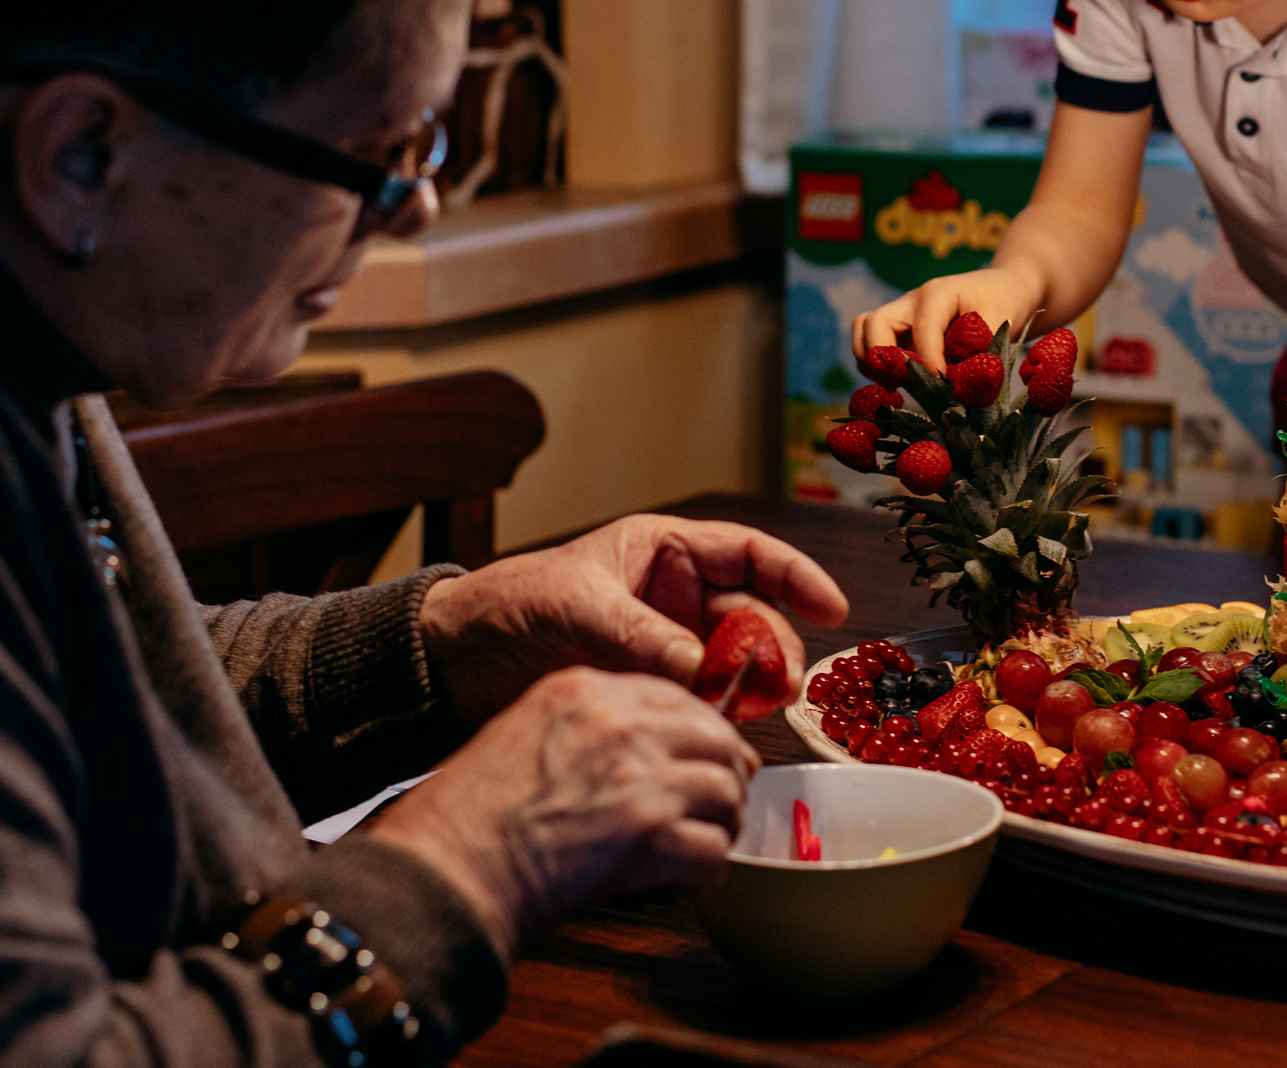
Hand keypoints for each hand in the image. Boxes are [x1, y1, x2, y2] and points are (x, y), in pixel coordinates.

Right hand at [362, 667, 755, 956]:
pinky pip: (711, 851)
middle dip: (724, 774)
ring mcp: (641, 778)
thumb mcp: (525, 730)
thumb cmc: (469, 811)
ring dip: (720, 824)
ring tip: (703, 843)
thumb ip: (588, 728)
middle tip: (718, 803)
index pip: (678, 697)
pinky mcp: (650, 836)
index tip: (703, 754)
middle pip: (716, 739)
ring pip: (724, 792)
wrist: (451, 865)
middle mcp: (622, 726)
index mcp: (588, 691)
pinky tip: (683, 879)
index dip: (700, 731)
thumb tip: (643, 751)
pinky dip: (704, 872)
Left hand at [417, 514, 848, 723]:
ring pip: (731, 665)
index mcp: (662, 551)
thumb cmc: (507, 606)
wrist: (453, 661)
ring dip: (745, 689)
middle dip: (771, 649)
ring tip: (744, 715)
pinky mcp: (648, 689)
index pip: (750, 553)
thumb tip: (703, 670)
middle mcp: (673, 596)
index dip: (797, 578)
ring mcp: (663, 644)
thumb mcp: (578, 608)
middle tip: (776, 686)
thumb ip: (642, 636)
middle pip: (752, 617)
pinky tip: (716, 735)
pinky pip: (699, 700)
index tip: (833, 610)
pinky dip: (713, 716)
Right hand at [849, 261, 1047, 380]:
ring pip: (863, 330)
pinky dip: (876, 366)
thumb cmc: (1004, 301)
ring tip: (895, 384)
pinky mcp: (900, 330)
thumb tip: (959, 389)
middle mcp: (911, 301)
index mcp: (938, 293)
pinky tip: (899, 385)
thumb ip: (981, 353)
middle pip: (873, 323)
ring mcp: (902, 315)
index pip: (922, 328)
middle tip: (906, 383)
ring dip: (872, 361)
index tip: (944, 384)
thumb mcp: (1002, 322)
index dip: (929, 361)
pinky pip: (871, 343)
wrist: (1003, 288)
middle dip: (883, 358)